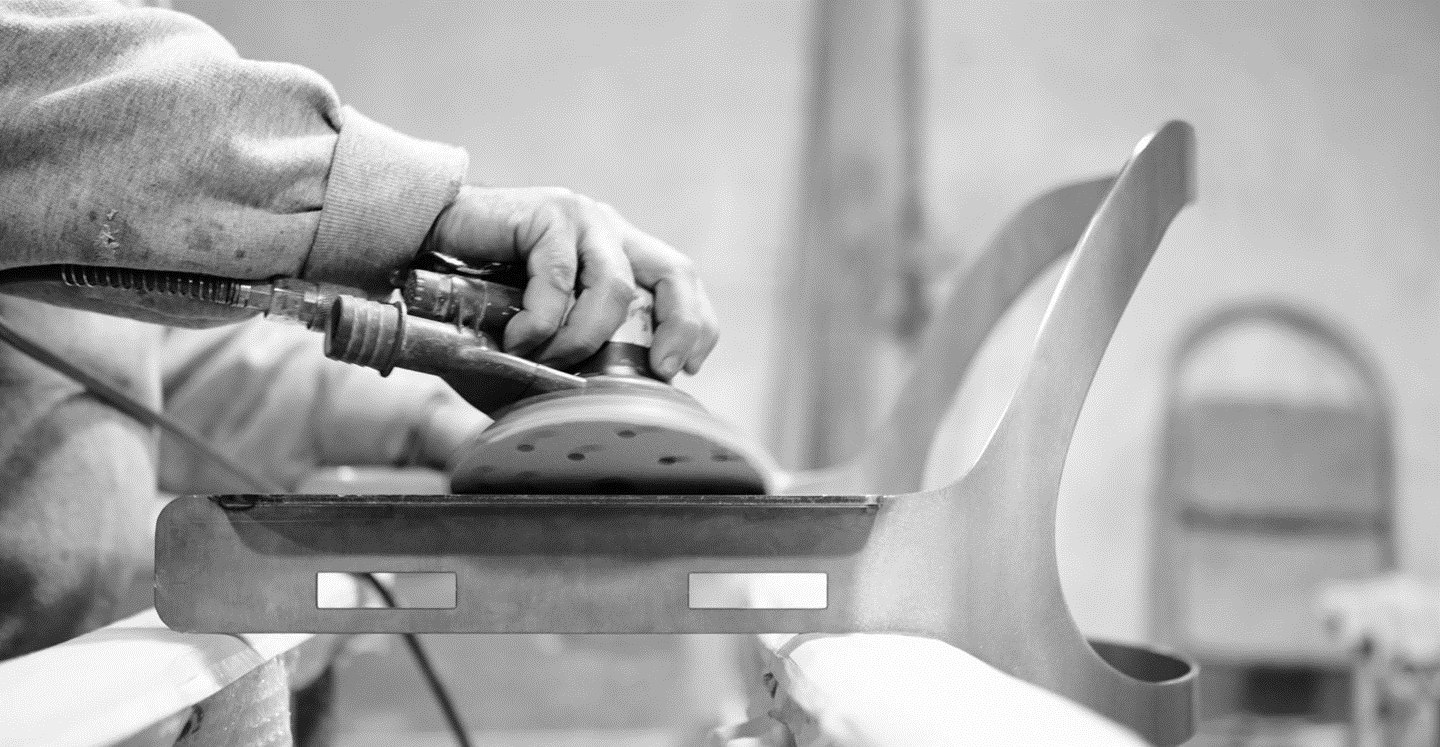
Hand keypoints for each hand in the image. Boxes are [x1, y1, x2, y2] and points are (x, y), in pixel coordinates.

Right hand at [422, 186, 718, 378]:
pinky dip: (541, 322)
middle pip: (674, 271)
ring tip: (543, 358)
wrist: (412, 254)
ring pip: (615, 287)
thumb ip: (566, 370)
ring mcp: (579, 219)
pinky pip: (558, 278)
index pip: (676, 283)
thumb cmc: (470, 309)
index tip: (685, 368)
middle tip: (660, 368)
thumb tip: (595, 424)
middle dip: (680, 325)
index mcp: (615, 257)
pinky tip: (516, 339)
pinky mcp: (545, 213)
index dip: (693, 324)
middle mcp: (606, 233)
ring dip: (582, 337)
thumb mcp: (532, 348)